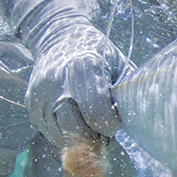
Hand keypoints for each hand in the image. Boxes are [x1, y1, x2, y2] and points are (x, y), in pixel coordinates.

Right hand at [14, 0, 125, 148]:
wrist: (59, 36)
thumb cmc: (98, 53)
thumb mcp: (118, 64)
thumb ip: (128, 91)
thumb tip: (144, 121)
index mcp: (84, 69)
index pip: (97, 115)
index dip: (111, 126)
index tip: (116, 122)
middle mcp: (58, 81)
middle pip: (77, 129)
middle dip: (95, 138)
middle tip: (105, 132)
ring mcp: (41, 94)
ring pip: (61, 136)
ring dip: (80, 141)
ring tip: (91, 128)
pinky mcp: (31, 104)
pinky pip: (49, 133)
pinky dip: (65, 136)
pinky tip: (75, 123)